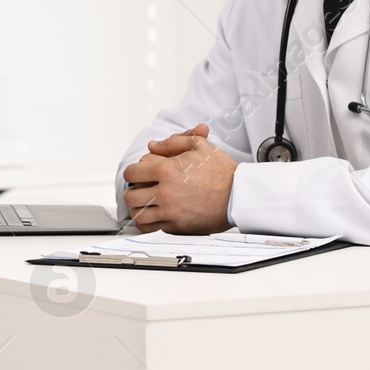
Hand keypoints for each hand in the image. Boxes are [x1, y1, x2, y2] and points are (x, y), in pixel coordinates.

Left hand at [121, 123, 236, 233]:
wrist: (239, 195)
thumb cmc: (221, 171)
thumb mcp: (199, 145)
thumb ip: (172, 142)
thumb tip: (153, 146)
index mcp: (166, 170)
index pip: (132, 173)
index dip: (134, 172)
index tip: (139, 174)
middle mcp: (165, 192)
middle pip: (130, 195)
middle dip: (133, 190)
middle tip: (141, 188)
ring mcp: (170, 211)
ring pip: (138, 214)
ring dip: (138, 207)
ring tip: (147, 202)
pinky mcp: (177, 226)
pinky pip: (151, 228)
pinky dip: (148, 222)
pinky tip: (153, 215)